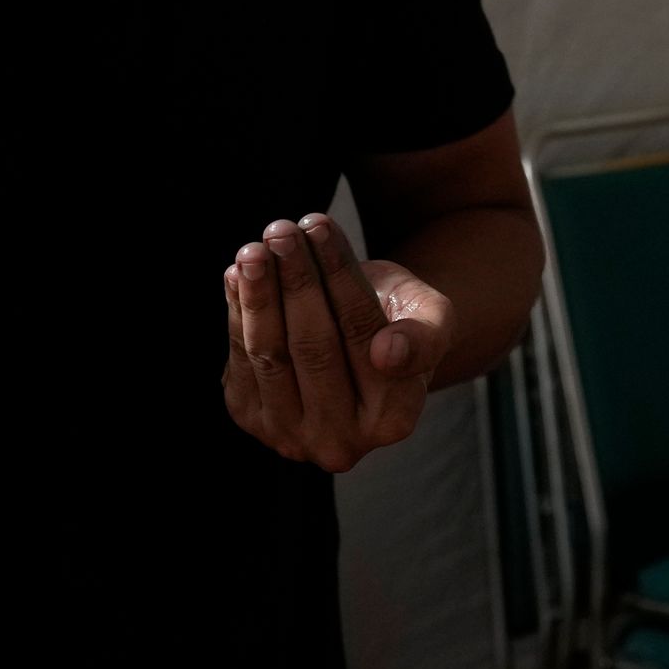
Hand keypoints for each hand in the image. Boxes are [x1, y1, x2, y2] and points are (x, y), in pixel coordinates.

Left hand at [220, 213, 452, 472]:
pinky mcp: (251, 419)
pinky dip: (236, 311)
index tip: (321, 226)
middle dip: (295, 281)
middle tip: (282, 230)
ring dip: (258, 294)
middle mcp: (341, 442)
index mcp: (394, 420)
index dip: (338, 277)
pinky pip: (239, 359)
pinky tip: (238, 273)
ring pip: (270, 354)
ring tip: (256, 247)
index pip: (362, 336)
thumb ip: (423, 338)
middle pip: (313, 347)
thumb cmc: (402, 321)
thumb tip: (388, 353)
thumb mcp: (432, 317)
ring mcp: (290, 436)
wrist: (362, 346)